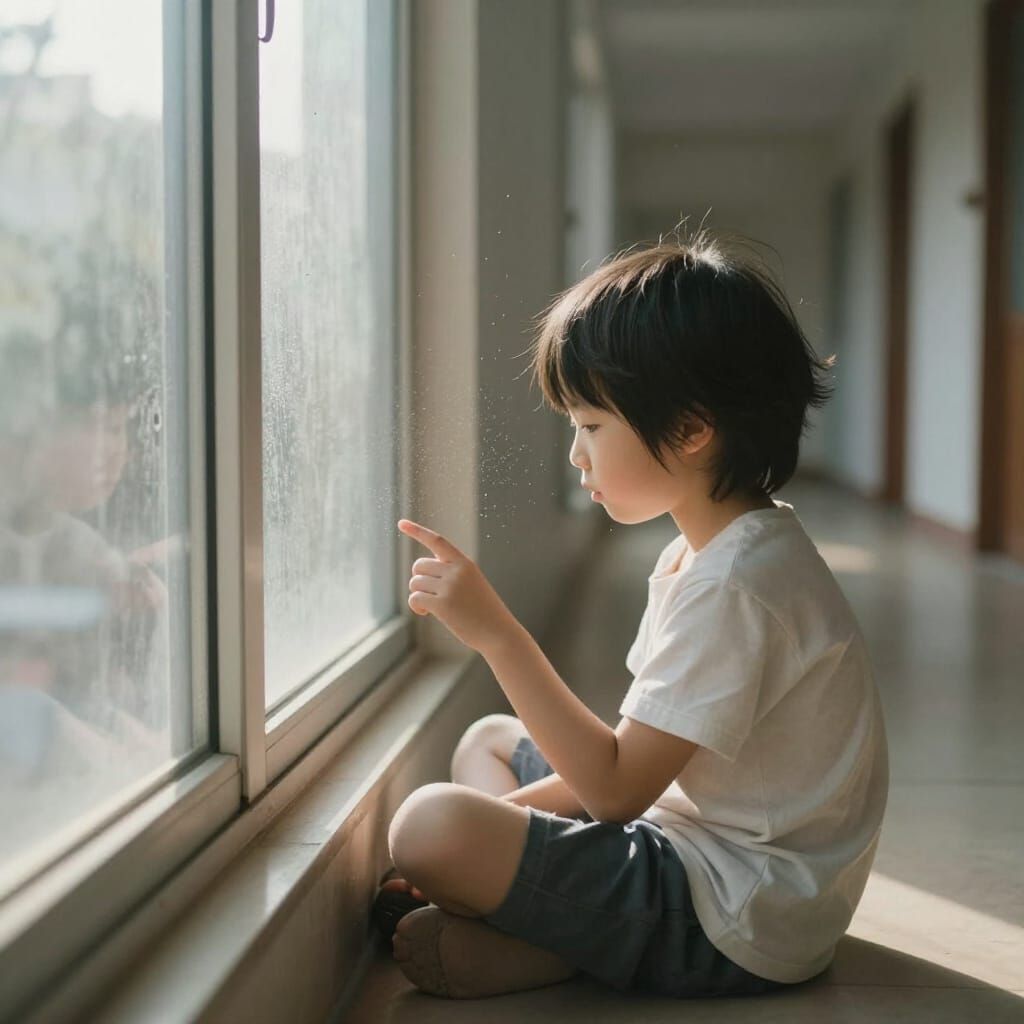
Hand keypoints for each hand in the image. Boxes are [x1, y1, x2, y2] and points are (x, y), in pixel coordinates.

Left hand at [397, 519, 519, 654]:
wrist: (499, 632)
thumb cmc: (483, 610)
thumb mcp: (472, 583)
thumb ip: (450, 572)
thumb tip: (420, 572)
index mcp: (464, 563)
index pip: (437, 540)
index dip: (417, 531)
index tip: (401, 523)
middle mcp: (457, 571)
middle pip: (419, 566)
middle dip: (419, 580)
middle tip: (430, 594)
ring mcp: (450, 587)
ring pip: (415, 582)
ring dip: (418, 595)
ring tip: (430, 606)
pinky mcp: (443, 605)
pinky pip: (415, 598)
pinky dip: (416, 606)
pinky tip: (426, 613)